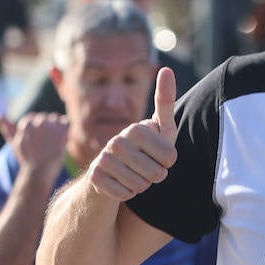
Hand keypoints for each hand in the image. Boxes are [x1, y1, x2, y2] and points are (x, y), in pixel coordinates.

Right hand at [0, 112, 67, 174]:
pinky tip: (62, 139)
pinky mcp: (62, 131)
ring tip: (52, 143)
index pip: (35, 118)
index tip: (36, 142)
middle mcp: (38, 121)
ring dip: (57, 128)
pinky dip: (66, 129)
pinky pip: (66, 121)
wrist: (39, 172)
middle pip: (46, 117)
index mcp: (26, 122)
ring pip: (56, 118)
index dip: (37, 131)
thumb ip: (7, 128)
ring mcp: (51, 126)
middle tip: (45, 145)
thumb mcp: (14, 142)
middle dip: (47, 128)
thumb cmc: (27, 158)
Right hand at [88, 67, 177, 201]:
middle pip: (155, 173)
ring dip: (141, 186)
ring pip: (139, 186)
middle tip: (147, 170)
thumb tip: (166, 69)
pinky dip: (127, 194)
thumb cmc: (143, 150)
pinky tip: (120, 185)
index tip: (162, 158)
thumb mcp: (160, 129)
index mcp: (136, 129)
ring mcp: (103, 159)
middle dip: (155, 177)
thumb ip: (165, 101)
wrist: (109, 173)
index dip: (169, 163)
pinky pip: (124, 195)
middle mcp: (116, 141)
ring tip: (133, 176)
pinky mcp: (94, 178)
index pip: (170, 157)